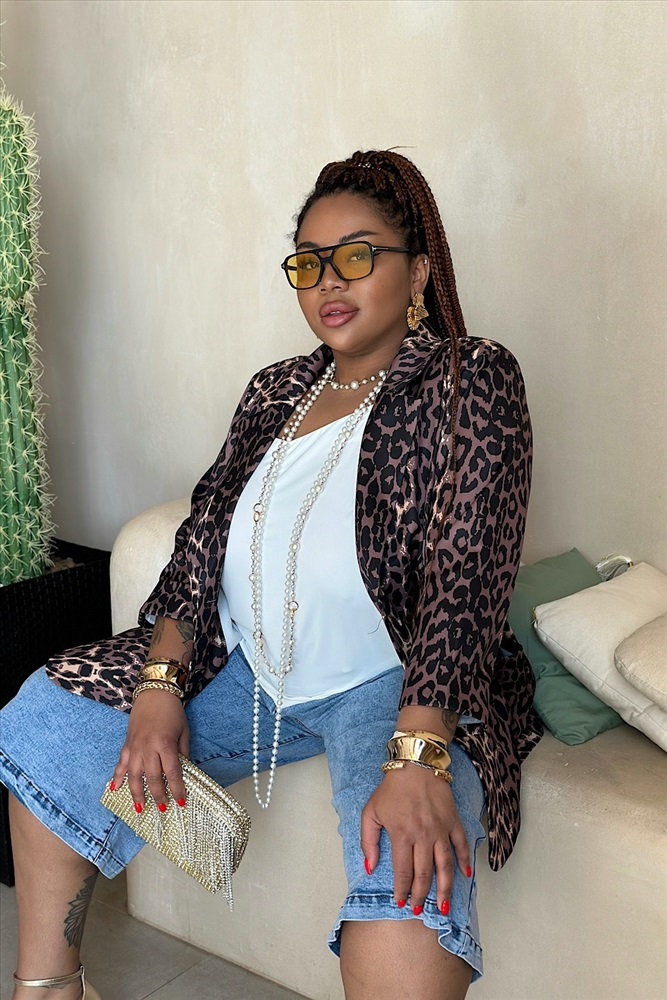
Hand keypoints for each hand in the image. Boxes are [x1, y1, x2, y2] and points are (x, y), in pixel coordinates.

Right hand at [110, 691, 189, 810]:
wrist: (154, 693)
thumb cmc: (172, 712)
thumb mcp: (183, 732)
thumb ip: (182, 753)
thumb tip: (184, 772)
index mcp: (165, 744)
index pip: (172, 772)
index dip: (177, 789)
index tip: (181, 802)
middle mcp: (148, 748)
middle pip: (153, 778)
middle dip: (158, 796)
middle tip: (164, 809)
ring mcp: (135, 747)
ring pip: (134, 776)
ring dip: (136, 794)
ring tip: (140, 808)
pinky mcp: (127, 744)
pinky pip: (121, 764)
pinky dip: (117, 777)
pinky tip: (114, 789)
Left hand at [360, 763, 469, 913]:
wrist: (415, 763)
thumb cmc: (391, 788)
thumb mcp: (370, 812)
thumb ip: (368, 842)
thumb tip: (369, 868)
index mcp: (402, 835)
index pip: (403, 872)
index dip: (402, 890)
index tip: (400, 903)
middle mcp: (423, 836)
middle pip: (425, 874)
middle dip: (422, 895)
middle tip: (420, 910)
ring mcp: (440, 829)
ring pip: (445, 865)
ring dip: (445, 888)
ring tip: (444, 906)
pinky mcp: (453, 821)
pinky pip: (461, 844)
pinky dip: (464, 860)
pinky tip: (466, 874)